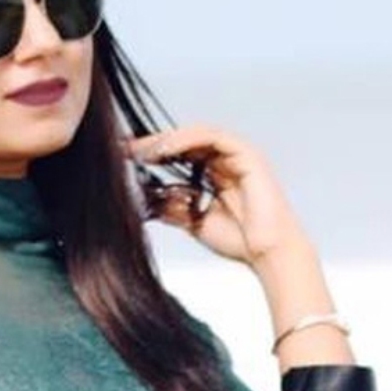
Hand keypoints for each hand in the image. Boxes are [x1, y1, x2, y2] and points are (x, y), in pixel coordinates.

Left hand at [128, 125, 311, 268]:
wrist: (268, 255)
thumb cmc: (239, 241)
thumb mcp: (193, 221)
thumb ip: (171, 208)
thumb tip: (143, 200)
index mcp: (212, 173)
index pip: (178, 154)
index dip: (151, 153)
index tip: (123, 157)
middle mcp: (224, 160)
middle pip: (183, 141)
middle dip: (154, 143)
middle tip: (126, 149)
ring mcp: (237, 154)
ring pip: (196, 134)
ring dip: (167, 140)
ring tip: (144, 150)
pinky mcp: (247, 154)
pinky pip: (213, 137)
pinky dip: (187, 139)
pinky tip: (165, 149)